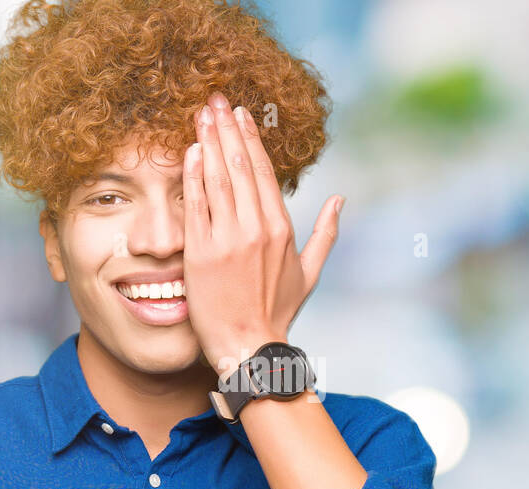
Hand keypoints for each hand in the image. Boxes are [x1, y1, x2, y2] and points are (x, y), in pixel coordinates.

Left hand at [183, 91, 343, 378]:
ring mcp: (227, 239)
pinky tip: (189, 152)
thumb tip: (340, 199)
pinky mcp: (202, 253)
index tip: (240, 114)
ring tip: (201, 116)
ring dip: (208, 143)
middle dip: (227, 129)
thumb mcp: (309, 272)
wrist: (249, 346)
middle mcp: (256, 229)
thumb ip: (326, 233)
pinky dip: (192, 176)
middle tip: (216, 101)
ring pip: (217, 179)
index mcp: (281, 229)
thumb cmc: (277, 313)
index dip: (249, 139)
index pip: (263, 172)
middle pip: (239, 167)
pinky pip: (196, 205)